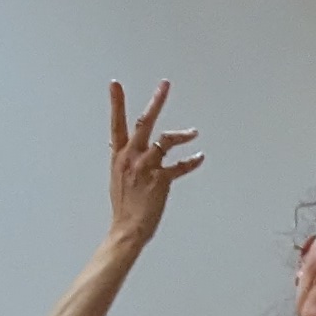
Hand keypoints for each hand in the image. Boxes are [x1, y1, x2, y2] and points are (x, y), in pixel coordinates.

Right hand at [106, 79, 201, 255]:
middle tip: (165, 85)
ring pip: (166, 140)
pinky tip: (199, 156)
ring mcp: (146, 167)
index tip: (115, 85)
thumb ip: (125, 161)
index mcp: (119, 156)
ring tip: (193, 132)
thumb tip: (127, 151)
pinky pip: (180, 166)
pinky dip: (192, 161)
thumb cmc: (124, 207)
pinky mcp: (160, 179)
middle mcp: (131, 158)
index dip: (116, 103)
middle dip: (157, 102)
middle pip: (144, 123)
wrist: (127, 230)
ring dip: (182, 134)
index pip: (116, 124)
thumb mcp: (118, 179)